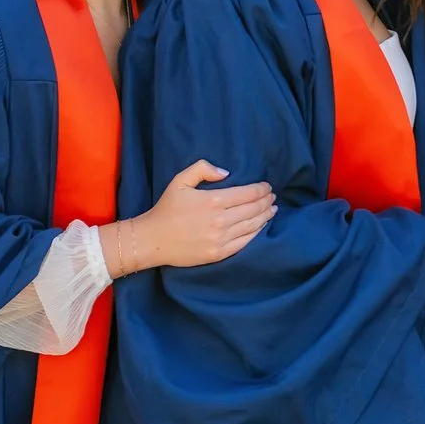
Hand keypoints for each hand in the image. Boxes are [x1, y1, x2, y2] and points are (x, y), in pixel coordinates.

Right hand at [108, 161, 273, 274]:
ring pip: (253, 226)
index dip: (262, 189)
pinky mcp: (219, 254)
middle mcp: (221, 220)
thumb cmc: (166, 209)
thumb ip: (202, 169)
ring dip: (266, 216)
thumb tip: (226, 172)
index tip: (267, 186)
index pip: (249, 193)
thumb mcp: (180, 181)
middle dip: (267, 201)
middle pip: (254, 209)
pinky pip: (245, 242)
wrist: (152, 240)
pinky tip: (261, 226)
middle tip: (272, 197)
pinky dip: (257, 232)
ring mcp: (221, 239)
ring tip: (272, 209)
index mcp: (214, 200)